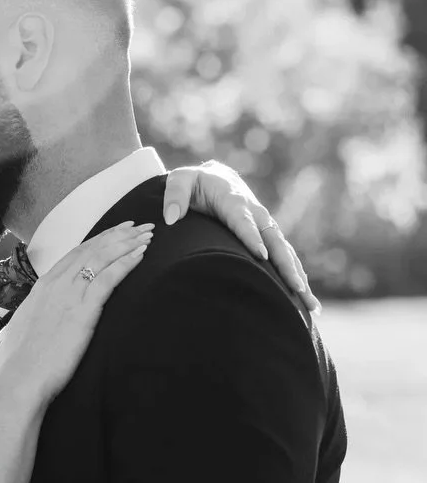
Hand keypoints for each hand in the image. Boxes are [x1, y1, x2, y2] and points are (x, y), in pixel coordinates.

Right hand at [0, 222, 153, 412]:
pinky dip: (126, 262)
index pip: (74, 255)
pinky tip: (141, 255)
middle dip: (117, 236)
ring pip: (102, 258)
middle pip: (91, 250)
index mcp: (42, 287)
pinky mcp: (84, 309)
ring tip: (146, 236)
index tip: (115, 233)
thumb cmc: (24, 361)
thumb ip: (43, 313)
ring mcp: (69, 294)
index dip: (97, 241)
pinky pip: (109, 277)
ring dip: (126, 244)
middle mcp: (56, 284)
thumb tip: (49, 315)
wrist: (20, 377)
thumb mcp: (29, 327)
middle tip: (138, 226)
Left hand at [163, 161, 320, 312]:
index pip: (243, 220)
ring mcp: (265, 225)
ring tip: (310, 304)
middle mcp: (256, 214)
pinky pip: (285, 256)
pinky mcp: (268, 235)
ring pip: (285, 252)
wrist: (217, 178)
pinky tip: (304, 298)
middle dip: (286, 265)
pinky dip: (296, 275)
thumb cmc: (195, 183)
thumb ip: (174, 195)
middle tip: (296, 288)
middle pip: (274, 241)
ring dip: (298, 276)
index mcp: (234, 201)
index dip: (251, 236)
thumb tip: (171, 218)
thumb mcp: (179, 181)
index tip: (260, 255)